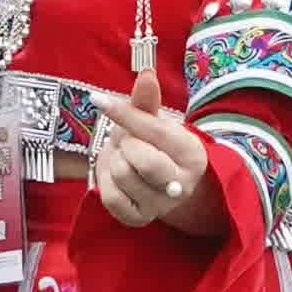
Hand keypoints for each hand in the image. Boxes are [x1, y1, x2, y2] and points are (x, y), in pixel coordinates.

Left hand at [90, 90, 223, 239]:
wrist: (151, 179)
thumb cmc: (152, 144)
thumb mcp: (151, 120)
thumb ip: (147, 100)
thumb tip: (146, 73)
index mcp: (192, 154)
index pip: (154, 131)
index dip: (124, 113)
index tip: (99, 100)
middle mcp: (181, 184)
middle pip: (144, 161)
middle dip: (128, 146)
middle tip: (130, 143)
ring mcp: (160, 205)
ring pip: (124, 176)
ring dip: (115, 162)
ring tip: (125, 160)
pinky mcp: (138, 219)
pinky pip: (111, 198)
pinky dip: (106, 183)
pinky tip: (115, 178)